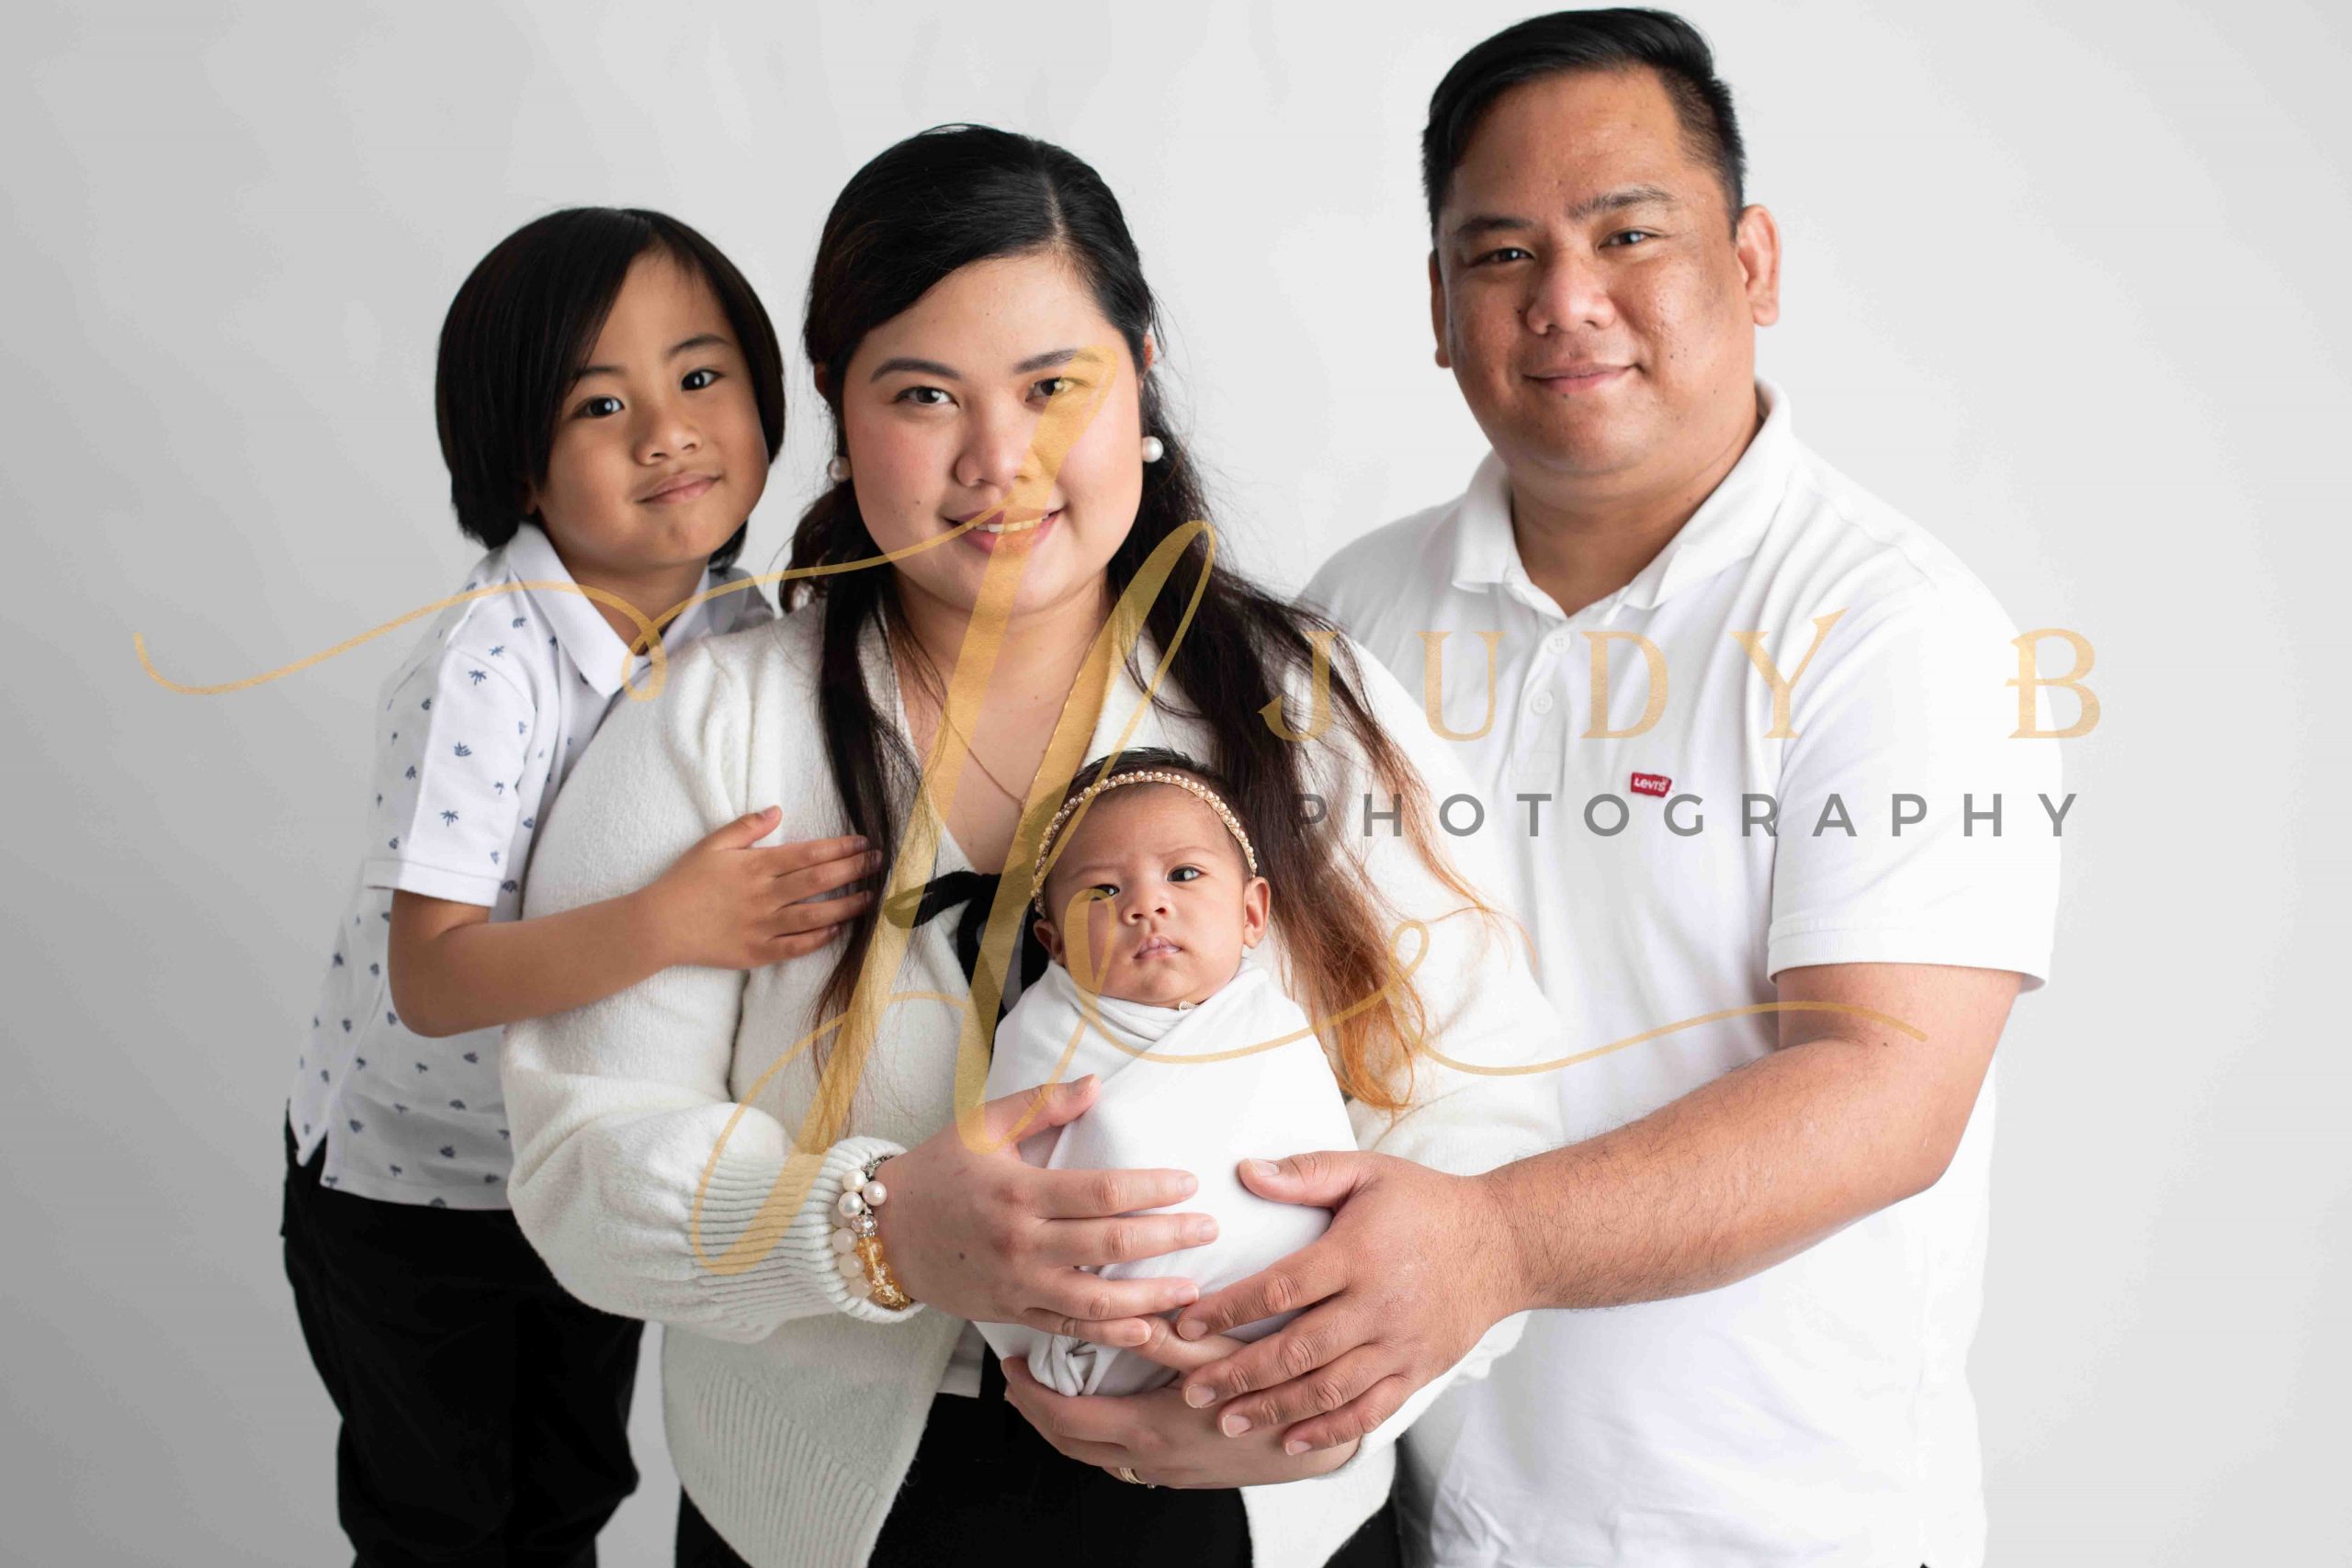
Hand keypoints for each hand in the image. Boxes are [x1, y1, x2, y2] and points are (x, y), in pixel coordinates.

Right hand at [640, 807, 879, 968]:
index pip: (810, 853)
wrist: (660, 925)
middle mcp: (765, 895)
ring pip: (816, 915)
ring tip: (871, 897)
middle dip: (855, 870)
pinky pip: (797, 946)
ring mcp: (763, 926)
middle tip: (880, 863)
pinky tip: (838, 929)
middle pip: (820, 880)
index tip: (864, 843)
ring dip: (848, 905)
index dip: (841, 847)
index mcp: (757, 866)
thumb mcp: (712, 845)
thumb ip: (746, 827)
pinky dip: (820, 938)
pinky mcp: (757, 953)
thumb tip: (777, 810)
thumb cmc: (685, 881)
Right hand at [872, 1075, 1218, 1340]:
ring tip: (1191, 1288)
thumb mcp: (984, 1124)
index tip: (1188, 1183)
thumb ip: (1042, 1103)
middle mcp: (1021, 1243)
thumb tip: (1096, 1083)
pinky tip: (1146, 1328)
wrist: (884, 1231)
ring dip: (1150, 1298)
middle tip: (1209, 1230)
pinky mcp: (1011, 1313)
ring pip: (1096, 1302)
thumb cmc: (940, 1169)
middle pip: (1110, 1246)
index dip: (1151, 1190)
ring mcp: (1017, 1286)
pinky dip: (1111, 1335)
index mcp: (1019, 1191)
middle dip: (1169, 1239)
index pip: (1101, 1192)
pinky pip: (1068, 1330)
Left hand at [1002, 1355, 1359, 1487]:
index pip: (1065, 1416)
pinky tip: (1103, 1411)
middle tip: (1014, 1377)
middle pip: (1068, 1443)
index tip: (1011, 1364)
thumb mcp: (1225, 1356)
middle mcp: (1150, 1459)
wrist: (1319, 1447)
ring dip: (1063, 1427)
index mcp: (1149, 1428)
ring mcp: (1166, 1472)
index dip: (1030, 1392)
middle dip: (1033, 1411)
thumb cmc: (1277, 1396)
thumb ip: (1173, 1336)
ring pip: (1093, 1458)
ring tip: (1048, 1392)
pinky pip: (1120, 1463)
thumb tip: (1126, 1309)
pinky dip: (1096, 1439)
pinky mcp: (1183, 1475)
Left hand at [1163, 1150, 1522, 1454]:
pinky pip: (1369, 1411)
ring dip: (1273, 1409)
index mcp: (1358, 1254)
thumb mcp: (1368, 1172)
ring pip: (1328, 1389)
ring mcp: (1400, 1345)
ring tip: (1226, 1421)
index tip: (1185, 1322)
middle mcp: (1378, 1305)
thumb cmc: (1426, 1203)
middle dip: (1238, 1373)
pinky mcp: (1418, 1372)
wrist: (1504, 1244)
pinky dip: (1329, 1431)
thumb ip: (1306, 1173)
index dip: (1229, 1309)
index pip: (1281, 1288)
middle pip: (1297, 1349)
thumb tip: (1245, 1173)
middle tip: (1190, 1390)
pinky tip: (1290, 1440)